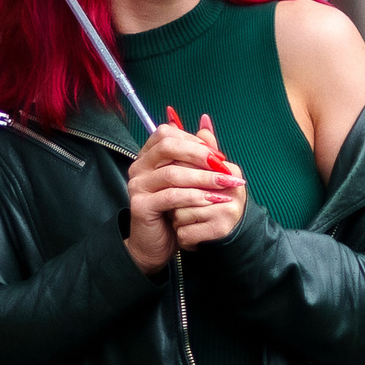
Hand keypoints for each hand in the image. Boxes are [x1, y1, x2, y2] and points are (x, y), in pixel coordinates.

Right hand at [125, 113, 242, 276]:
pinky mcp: (141, 206)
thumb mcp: (187, 178)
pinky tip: (213, 199)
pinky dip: (195, 196)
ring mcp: (137, 186)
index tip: (218, 155)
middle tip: (223, 164)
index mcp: (147, 156)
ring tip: (227, 183)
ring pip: (173, 173)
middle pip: (167, 147)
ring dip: (204, 177)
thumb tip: (206, 121)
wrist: (155, 244)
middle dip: (200, 154)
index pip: (166, 134)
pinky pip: (171, 196)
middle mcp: (138, 168)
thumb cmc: (172, 210)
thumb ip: (196, 152)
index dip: (194, 141)